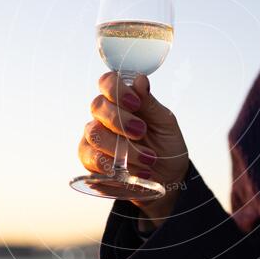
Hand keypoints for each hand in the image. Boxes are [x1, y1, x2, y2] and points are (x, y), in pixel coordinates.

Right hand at [78, 72, 188, 226]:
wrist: (169, 178)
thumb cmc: (166, 146)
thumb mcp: (165, 124)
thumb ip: (150, 103)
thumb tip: (140, 80)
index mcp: (123, 101)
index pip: (107, 82)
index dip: (116, 89)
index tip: (135, 103)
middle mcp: (105, 117)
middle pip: (97, 106)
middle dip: (120, 120)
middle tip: (141, 132)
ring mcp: (95, 138)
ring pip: (94, 134)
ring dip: (122, 147)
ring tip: (147, 159)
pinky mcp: (91, 162)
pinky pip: (90, 159)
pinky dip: (111, 165)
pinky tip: (129, 171)